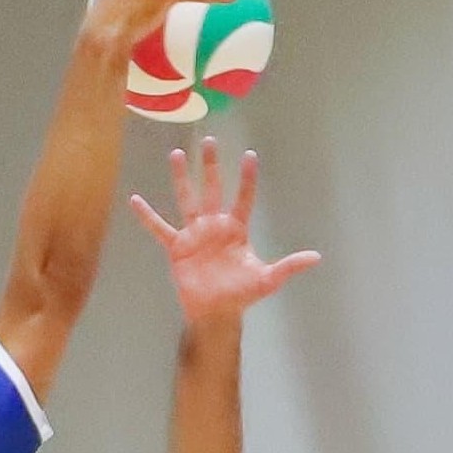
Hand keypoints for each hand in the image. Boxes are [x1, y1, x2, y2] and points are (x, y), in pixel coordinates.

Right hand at [133, 137, 315, 326]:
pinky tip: (135, 199)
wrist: (217, 313)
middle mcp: (215, 226)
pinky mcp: (177, 247)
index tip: (250, 155)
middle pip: (213, 189)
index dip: (247, 178)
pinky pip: (159, 228)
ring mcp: (195, 234)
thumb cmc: (242, 295)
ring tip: (178, 154)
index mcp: (236, 229)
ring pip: (187, 199)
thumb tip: (317, 257)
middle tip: (209, 140)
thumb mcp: (268, 279)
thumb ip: (289, 265)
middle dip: (212, 166)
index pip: (243, 198)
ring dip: (182, 178)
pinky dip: (147, 216)